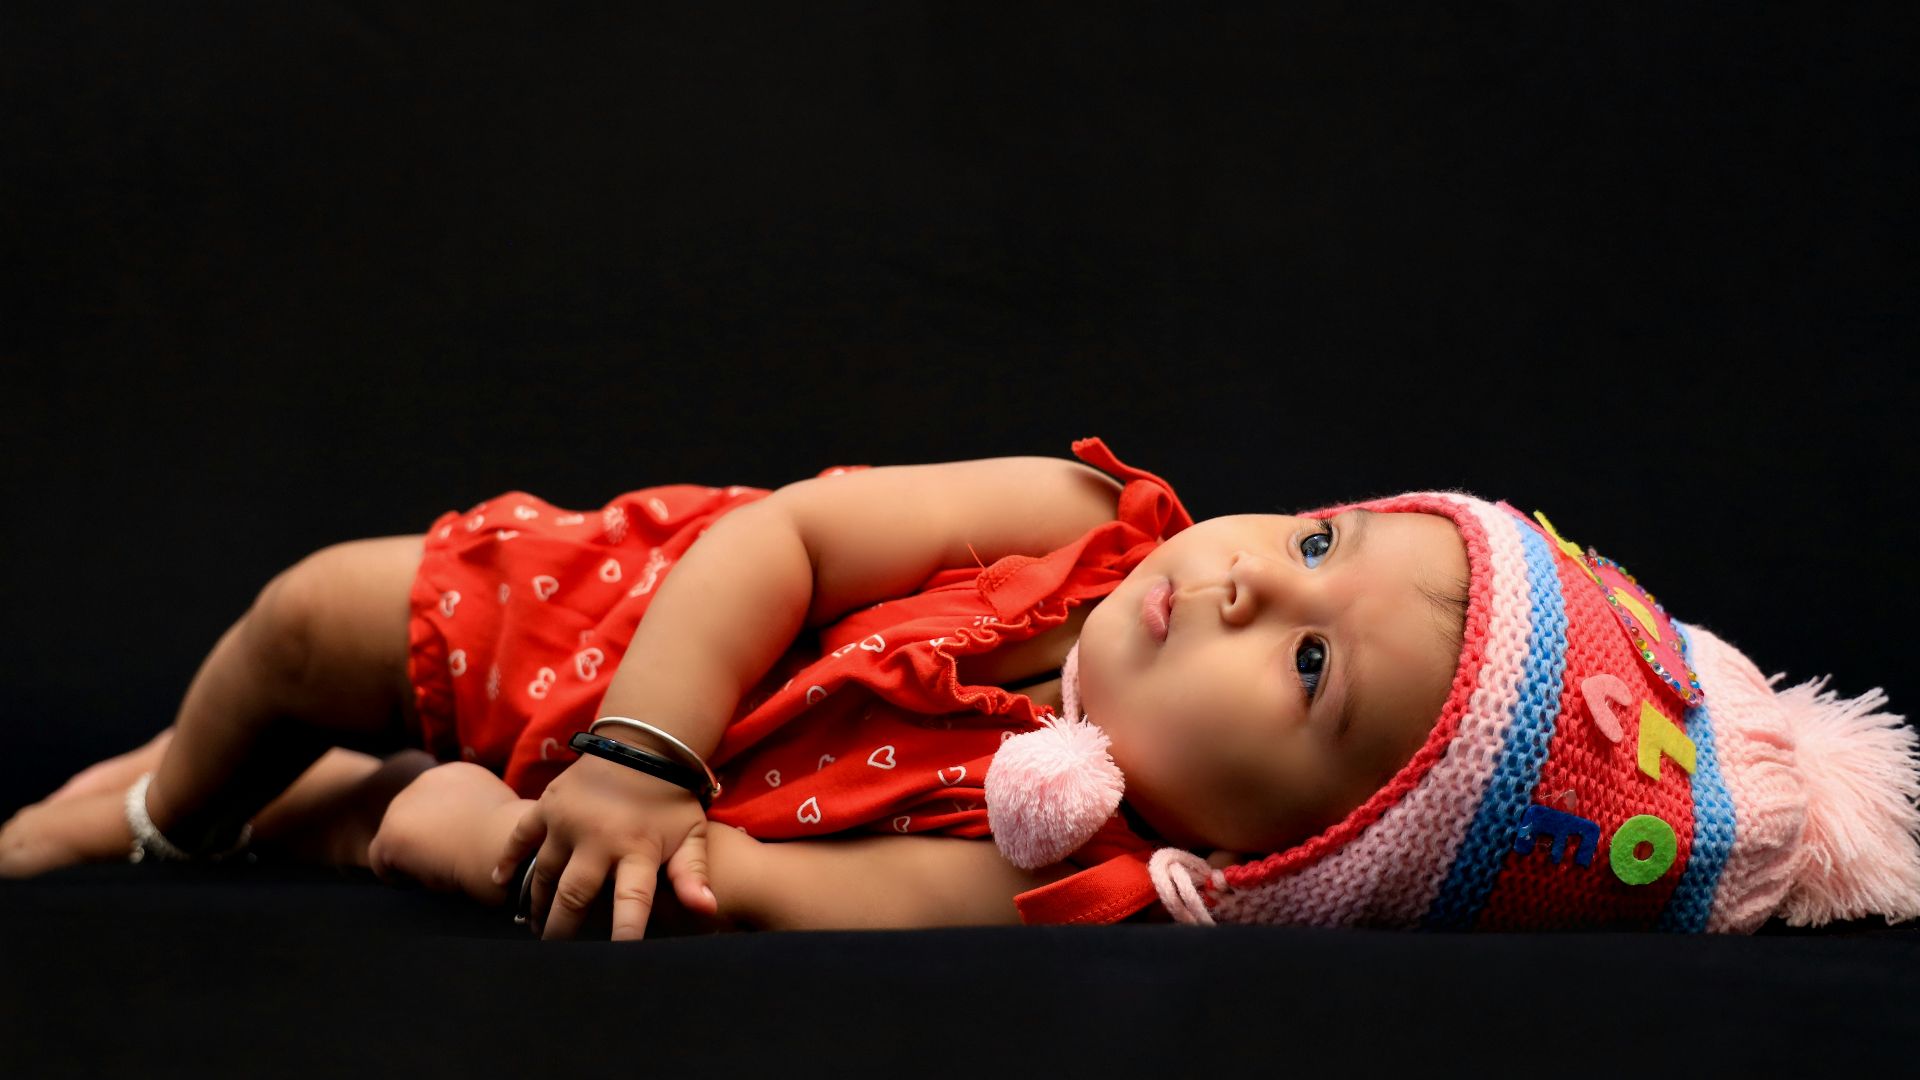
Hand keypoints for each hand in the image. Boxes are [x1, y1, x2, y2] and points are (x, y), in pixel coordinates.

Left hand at [367, 761, 520, 900]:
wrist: (504, 848)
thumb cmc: (511, 842)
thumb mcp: (497, 814)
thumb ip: (474, 814)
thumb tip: (463, 836)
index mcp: (456, 774)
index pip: (435, 805)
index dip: (444, 830)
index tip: (460, 849)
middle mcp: (427, 780)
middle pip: (412, 818)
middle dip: (424, 841)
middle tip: (447, 865)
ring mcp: (405, 804)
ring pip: (396, 838)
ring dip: (412, 857)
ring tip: (440, 873)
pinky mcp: (392, 832)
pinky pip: (381, 863)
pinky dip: (398, 876)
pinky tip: (424, 881)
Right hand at [492, 752, 716, 940]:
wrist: (643, 745)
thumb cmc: (671, 799)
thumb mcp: (691, 834)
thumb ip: (693, 874)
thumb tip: (707, 910)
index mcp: (637, 848)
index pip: (631, 900)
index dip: (624, 931)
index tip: (616, 961)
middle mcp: (598, 837)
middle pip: (574, 896)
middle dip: (564, 930)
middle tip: (558, 957)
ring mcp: (568, 821)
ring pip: (545, 874)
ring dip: (538, 905)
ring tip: (537, 929)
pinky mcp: (548, 805)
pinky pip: (520, 837)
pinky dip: (508, 861)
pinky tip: (501, 885)